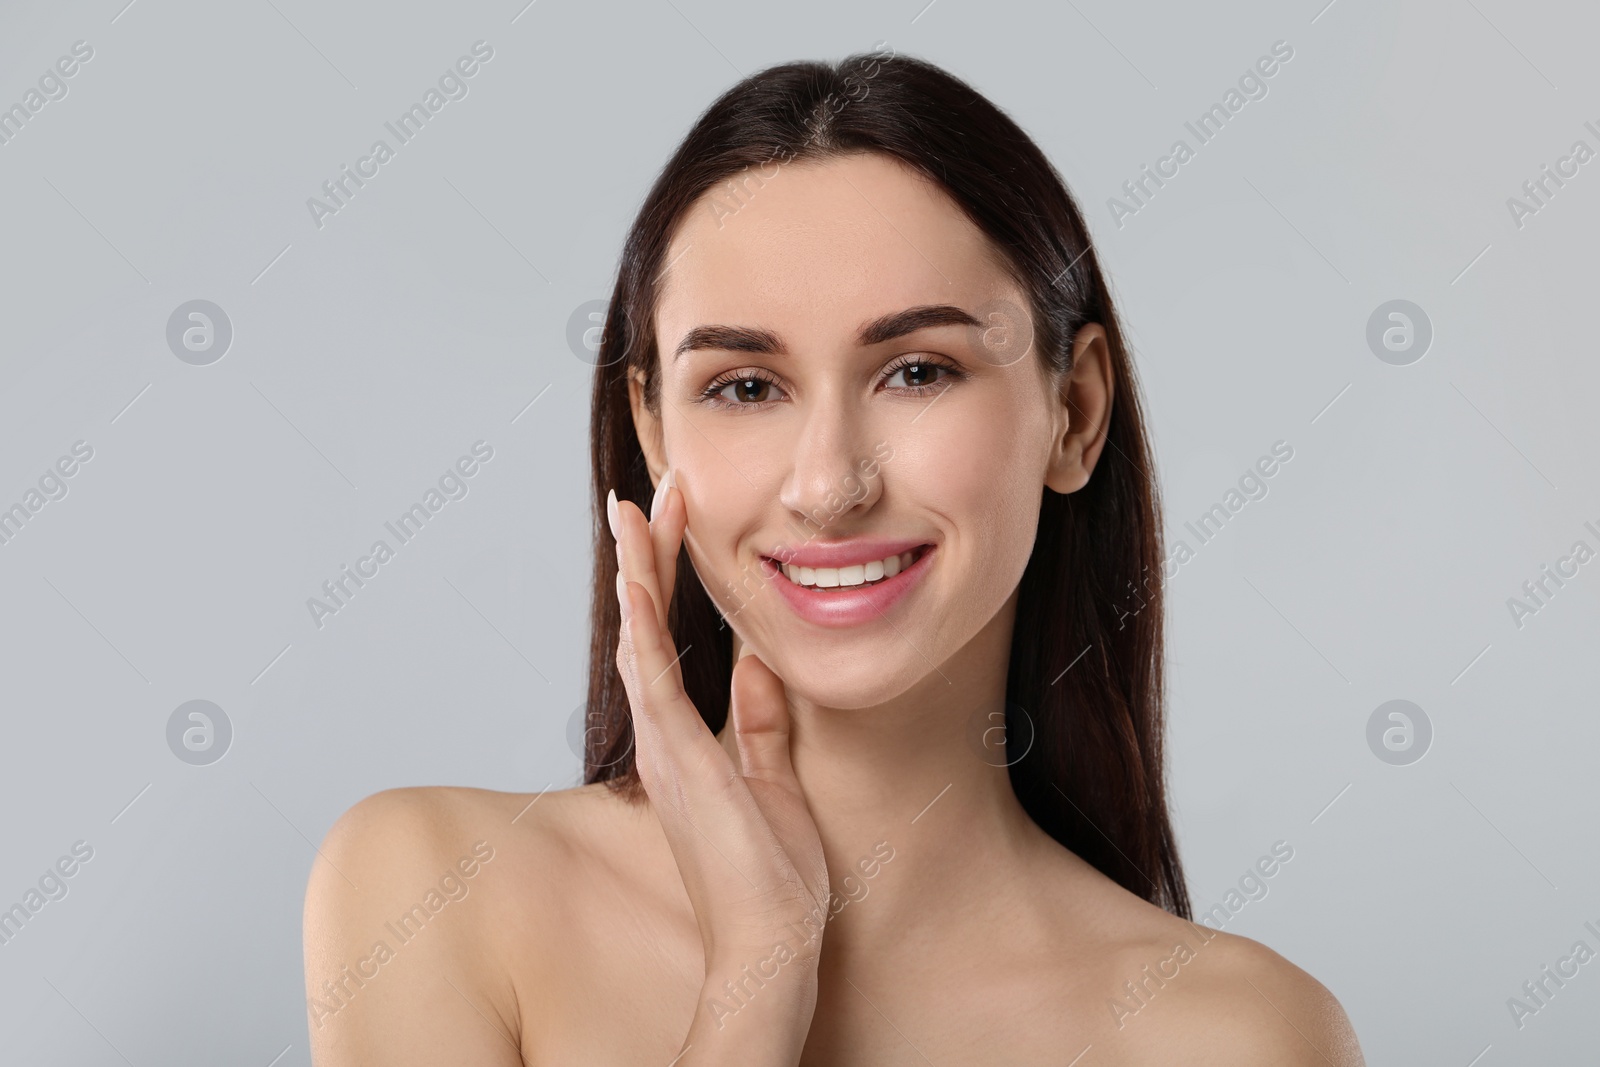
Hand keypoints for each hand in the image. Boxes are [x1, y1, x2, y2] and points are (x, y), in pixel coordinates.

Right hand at [609, 472, 830, 968]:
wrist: (769, 941)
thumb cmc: (771, 874)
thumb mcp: (773, 776)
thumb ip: (761, 719)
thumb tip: (760, 661)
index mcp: (683, 737)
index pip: (668, 637)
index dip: (669, 575)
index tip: (679, 519)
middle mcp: (661, 734)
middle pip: (644, 625)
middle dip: (650, 554)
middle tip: (654, 490)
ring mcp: (664, 746)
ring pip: (639, 639)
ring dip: (639, 571)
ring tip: (635, 508)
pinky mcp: (679, 761)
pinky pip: (655, 681)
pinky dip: (644, 627)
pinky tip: (640, 581)